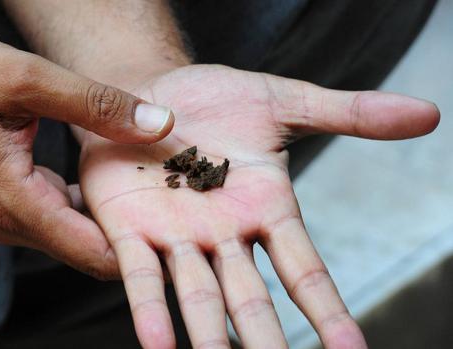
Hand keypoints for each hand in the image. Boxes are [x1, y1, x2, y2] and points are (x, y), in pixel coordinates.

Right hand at [0, 32, 175, 277]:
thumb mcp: (26, 79)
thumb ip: (95, 104)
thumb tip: (158, 122)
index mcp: (15, 201)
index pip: (94, 254)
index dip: (142, 250)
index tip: (182, 232)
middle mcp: (10, 223)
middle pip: (90, 252)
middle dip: (136, 236)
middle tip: (179, 205)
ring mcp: (7, 218)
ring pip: (76, 237)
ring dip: (114, 220)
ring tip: (153, 191)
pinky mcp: (7, 205)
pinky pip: (58, 218)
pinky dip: (87, 206)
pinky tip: (110, 179)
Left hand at [78, 65, 438, 347]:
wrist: (152, 90)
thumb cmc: (218, 100)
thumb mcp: (285, 101)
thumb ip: (347, 114)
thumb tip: (428, 114)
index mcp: (266, 209)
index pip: (304, 271)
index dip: (327, 311)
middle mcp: (225, 235)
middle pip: (251, 299)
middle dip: (267, 341)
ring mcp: (177, 236)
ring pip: (199, 298)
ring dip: (210, 339)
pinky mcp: (131, 228)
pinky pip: (142, 275)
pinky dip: (150, 311)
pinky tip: (158, 346)